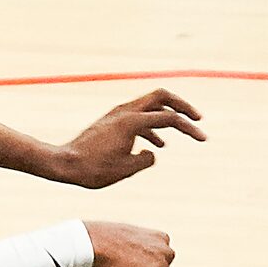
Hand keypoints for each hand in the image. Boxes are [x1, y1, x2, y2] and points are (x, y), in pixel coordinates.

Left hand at [53, 87, 206, 187]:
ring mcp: (117, 114)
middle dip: (182, 105)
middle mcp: (124, 112)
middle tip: (197, 119)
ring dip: (168, 115)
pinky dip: (153, 126)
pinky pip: (139, 117)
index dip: (188, 127)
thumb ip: (146, 160)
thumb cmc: (93, 169)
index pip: (168, 118)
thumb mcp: (126, 169)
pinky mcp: (112, 122)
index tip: (202, 138)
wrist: (65, 164)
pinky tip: (158, 144)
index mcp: (131, 121)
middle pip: (161, 96)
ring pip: (150, 105)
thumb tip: (153, 152)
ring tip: (183, 130)